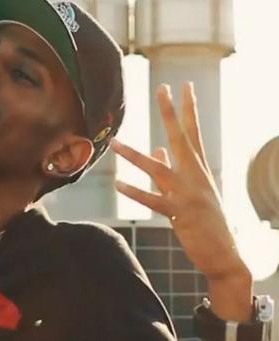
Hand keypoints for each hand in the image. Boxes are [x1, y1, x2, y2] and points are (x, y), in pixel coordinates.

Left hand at [111, 83, 248, 284]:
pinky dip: (136, 192)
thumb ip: (172, 169)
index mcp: (198, 170)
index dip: (187, 110)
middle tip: (162, 89)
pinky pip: (153, 200)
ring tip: (116, 143)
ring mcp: (188, 195)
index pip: (192, 133)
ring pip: (158, 169)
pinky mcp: (180, 214)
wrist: (224, 254)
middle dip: (170, 113)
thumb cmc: (207, 221)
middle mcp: (195, 177)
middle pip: (181, 138)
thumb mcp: (192, 191)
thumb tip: (158, 149)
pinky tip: (119, 184)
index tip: (183, 87)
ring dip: (134, 156)